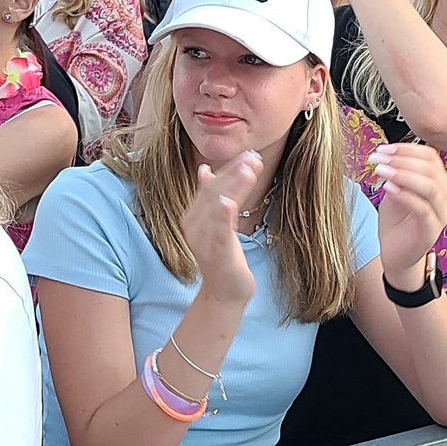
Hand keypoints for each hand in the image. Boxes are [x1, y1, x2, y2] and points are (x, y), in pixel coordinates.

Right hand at [179, 152, 261, 303]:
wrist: (225, 291)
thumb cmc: (223, 256)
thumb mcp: (216, 224)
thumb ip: (210, 198)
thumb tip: (204, 169)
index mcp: (193, 215)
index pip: (210, 185)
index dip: (228, 168)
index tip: (248, 154)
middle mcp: (193, 225)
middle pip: (213, 191)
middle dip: (234, 172)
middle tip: (253, 156)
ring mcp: (203, 239)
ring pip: (217, 205)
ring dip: (233, 185)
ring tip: (249, 168)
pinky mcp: (216, 253)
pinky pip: (218, 231)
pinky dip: (222, 216)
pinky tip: (228, 202)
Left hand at [366, 142, 446, 274]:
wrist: (395, 254)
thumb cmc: (396, 222)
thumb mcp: (395, 191)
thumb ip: (397, 174)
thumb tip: (389, 154)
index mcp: (438, 183)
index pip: (430, 157)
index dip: (406, 149)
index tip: (383, 149)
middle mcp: (445, 196)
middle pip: (431, 169)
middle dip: (402, 160)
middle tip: (378, 158)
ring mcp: (441, 214)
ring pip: (430, 187)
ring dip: (403, 174)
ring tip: (381, 171)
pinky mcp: (431, 230)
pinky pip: (422, 208)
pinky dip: (405, 195)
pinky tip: (388, 188)